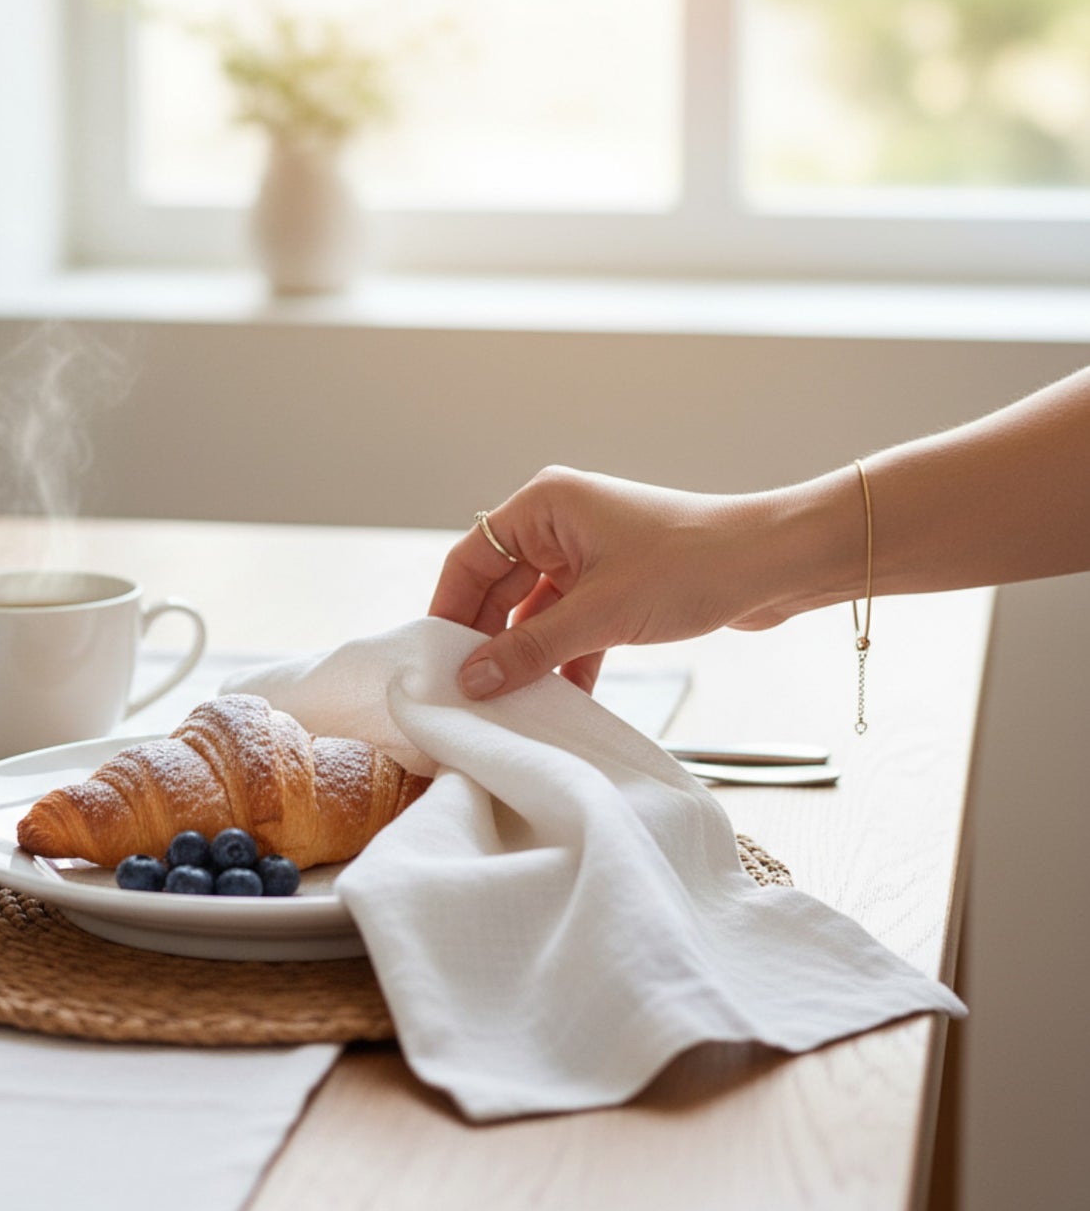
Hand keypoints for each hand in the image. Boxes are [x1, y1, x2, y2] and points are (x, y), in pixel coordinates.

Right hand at [429, 466, 827, 700]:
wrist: (777, 565)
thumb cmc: (693, 565)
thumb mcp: (601, 614)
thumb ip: (530, 649)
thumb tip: (471, 681)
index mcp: (545, 504)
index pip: (471, 558)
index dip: (449, 610)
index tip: (433, 661)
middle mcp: (560, 522)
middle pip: (499, 587)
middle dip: (486, 640)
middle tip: (466, 693)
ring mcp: (589, 553)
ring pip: (535, 611)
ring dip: (526, 656)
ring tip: (507, 706)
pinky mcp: (615, 584)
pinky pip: (570, 624)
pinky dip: (564, 659)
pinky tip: (560, 701)